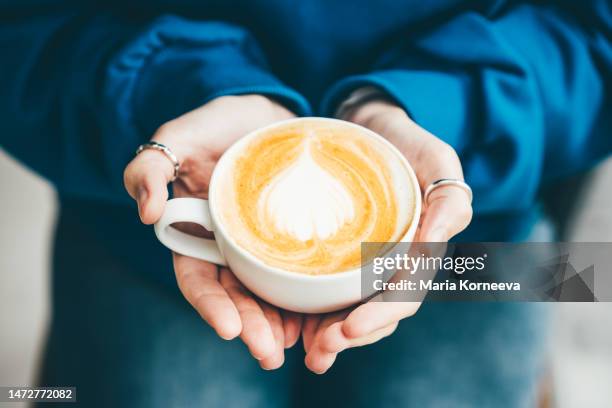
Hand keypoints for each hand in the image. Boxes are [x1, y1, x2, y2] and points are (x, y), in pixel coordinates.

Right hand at [124, 95, 301, 369]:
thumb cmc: (215, 125)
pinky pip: (299, 270)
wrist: (264, 114)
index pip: (198, 279)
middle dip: (251, 327)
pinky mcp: (293, 237)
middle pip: (237, 297)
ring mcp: (262, 245)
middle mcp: (229, 247)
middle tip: (269, 353)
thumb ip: (149, 169)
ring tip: (296, 345)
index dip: (210, 306)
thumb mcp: (176, 138)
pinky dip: (305, 296)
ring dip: (279, 323)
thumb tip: (146, 213)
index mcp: (196, 234)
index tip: (227, 328)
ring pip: (268, 292)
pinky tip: (319, 315)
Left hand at [303, 100, 472, 373]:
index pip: (404, 294)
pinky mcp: (342, 256)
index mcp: (421, 251)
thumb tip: (433, 247)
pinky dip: (316, 312)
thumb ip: (447, 202)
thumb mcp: (437, 161)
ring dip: (333, 337)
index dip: (380, 315)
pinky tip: (296, 326)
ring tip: (308, 353)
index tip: (349, 328)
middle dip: (351, 336)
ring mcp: (368, 263)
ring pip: (353, 309)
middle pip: (377, 312)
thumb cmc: (407, 144)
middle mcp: (395, 265)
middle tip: (319, 353)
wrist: (371, 129)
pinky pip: (331, 289)